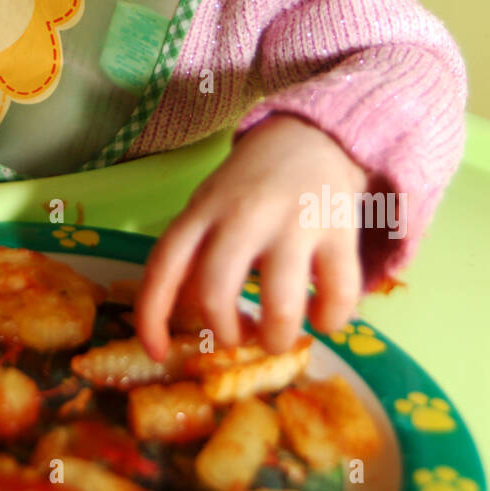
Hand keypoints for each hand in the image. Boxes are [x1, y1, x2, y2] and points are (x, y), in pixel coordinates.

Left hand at [135, 114, 369, 359]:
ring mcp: (292, 222)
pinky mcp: (339, 229)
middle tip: (239, 337)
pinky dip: (330, 321)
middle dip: (226, 334)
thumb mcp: (209, 208)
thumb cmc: (250, 188)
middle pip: (215, 291)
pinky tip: (323, 317)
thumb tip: (182, 316)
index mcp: (201, 212)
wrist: (311, 137)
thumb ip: (193, 254)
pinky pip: (337, 294)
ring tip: (280, 335)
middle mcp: (242, 215)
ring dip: (277, 338)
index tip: (158, 353)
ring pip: (280, 304)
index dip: (152, 317)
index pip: (163, 266)